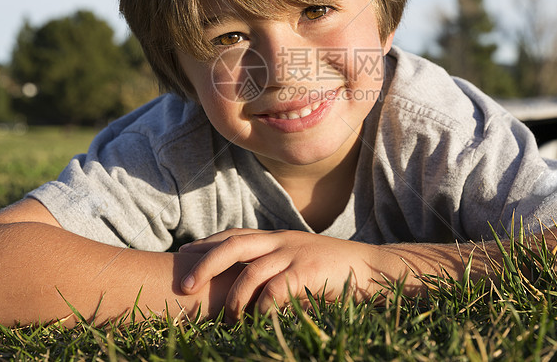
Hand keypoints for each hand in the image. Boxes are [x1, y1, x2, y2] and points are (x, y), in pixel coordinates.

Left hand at [178, 229, 391, 318]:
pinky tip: (258, 321)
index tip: (184, 255)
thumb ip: (275, 270)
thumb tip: (248, 292)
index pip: (234, 234)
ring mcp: (295, 253)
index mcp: (277, 238)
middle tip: (184, 286)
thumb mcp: (299, 263)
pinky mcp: (309, 270)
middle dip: (205, 264)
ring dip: (234, 298)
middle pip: (233, 245)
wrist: (373, 269)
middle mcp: (281, 240)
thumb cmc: (334, 273)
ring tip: (228, 320)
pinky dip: (263, 307)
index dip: (207, 244)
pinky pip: (277, 288)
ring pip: (251, 271)